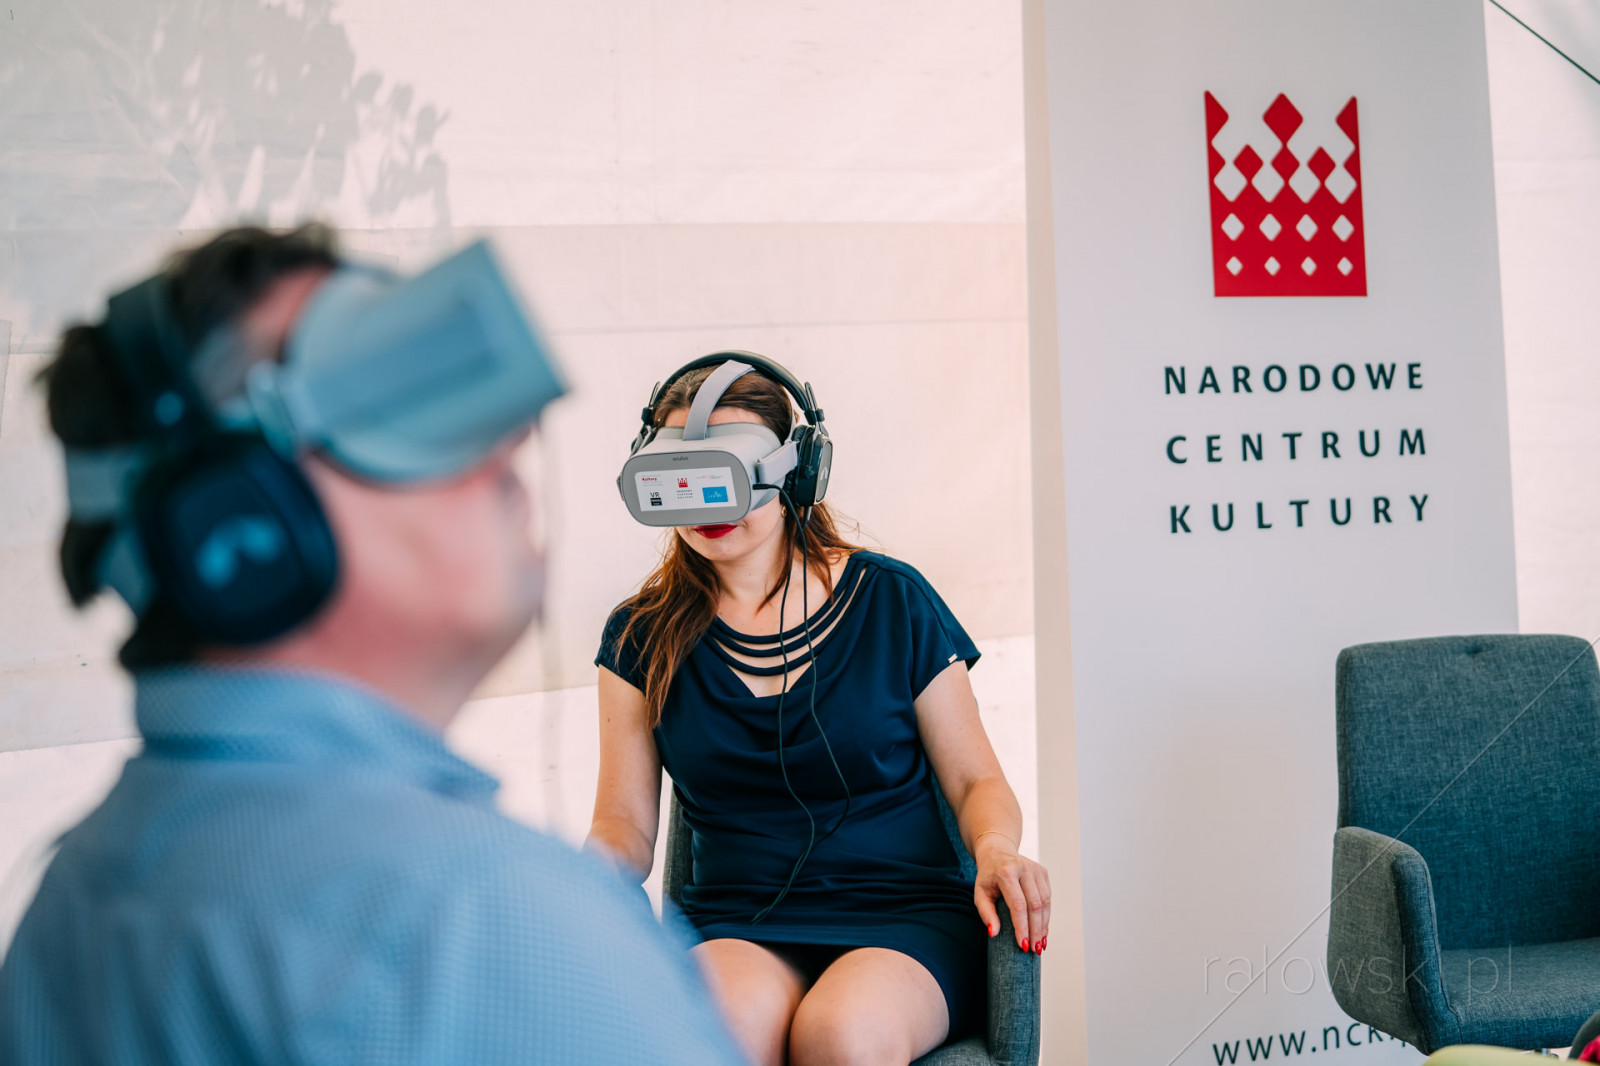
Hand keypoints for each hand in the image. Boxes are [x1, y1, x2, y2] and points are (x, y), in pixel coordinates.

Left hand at [972, 833, 1049, 954]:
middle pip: (1035, 905)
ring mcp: (1036, 869)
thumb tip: (994, 933)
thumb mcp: (980, 893)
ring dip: (1043, 926)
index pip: (1018, 904)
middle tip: (1034, 950)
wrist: (997, 851)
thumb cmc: (988, 876)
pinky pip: (1048, 898)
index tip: (1023, 945)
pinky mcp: (1043, 872)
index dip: (1022, 927)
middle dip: (1035, 930)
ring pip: (1045, 903)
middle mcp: (1024, 868)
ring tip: (1040, 944)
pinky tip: (1043, 930)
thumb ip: (986, 913)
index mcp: (1006, 872)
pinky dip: (1046, 917)